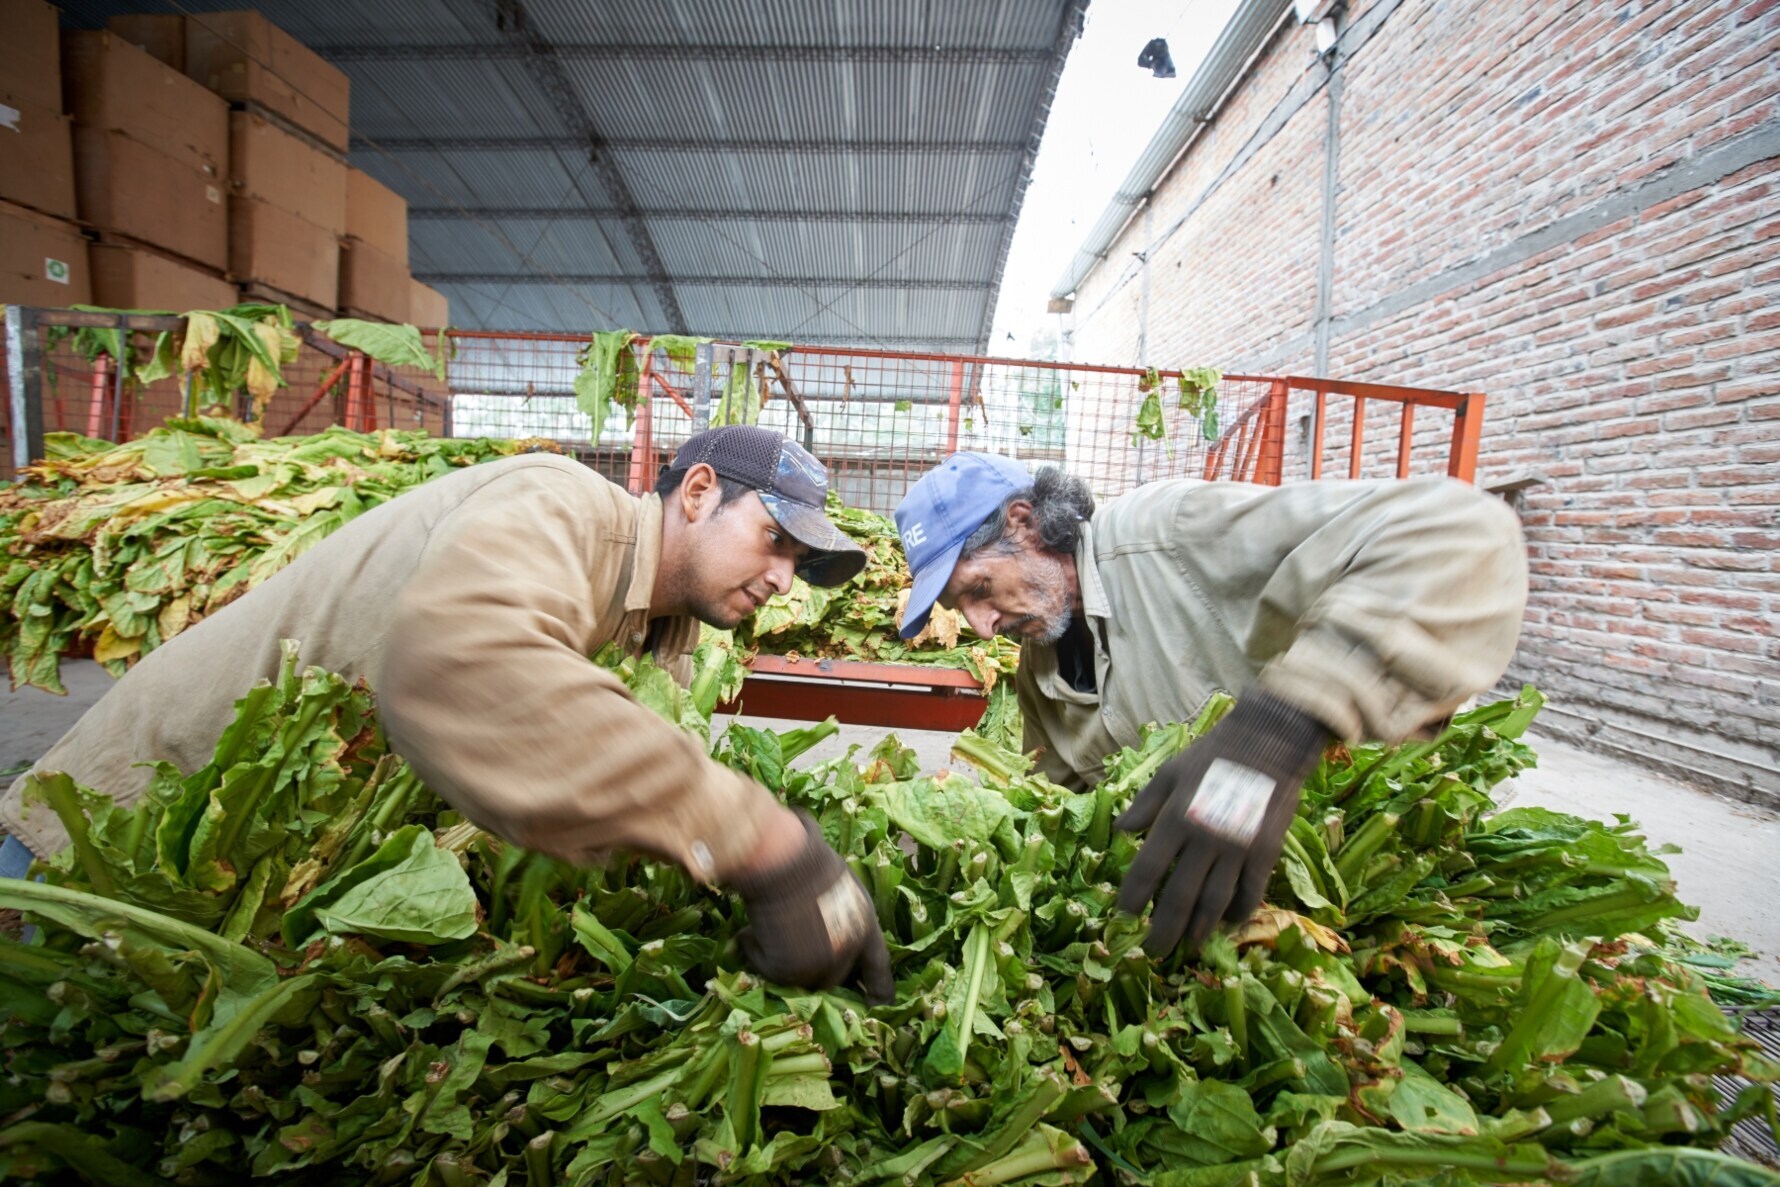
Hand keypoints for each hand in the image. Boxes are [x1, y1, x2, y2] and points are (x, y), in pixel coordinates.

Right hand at [729, 811, 894, 1001]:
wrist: (785, 862)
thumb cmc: (807, 860)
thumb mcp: (839, 886)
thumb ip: (840, 916)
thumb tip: (823, 933)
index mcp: (865, 927)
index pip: (880, 968)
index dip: (878, 991)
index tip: (876, 1007)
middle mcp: (848, 952)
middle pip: (835, 979)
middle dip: (814, 972)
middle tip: (790, 958)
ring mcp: (819, 965)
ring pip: (798, 978)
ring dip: (780, 961)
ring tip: (762, 933)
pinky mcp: (789, 971)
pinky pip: (767, 970)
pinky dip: (755, 951)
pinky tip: (749, 930)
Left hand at [1114, 691, 1329, 955]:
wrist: (1270, 742)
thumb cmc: (1214, 754)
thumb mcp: (1170, 771)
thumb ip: (1145, 804)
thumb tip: (1121, 831)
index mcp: (1176, 819)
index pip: (1148, 869)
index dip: (1133, 898)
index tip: (1124, 917)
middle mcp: (1204, 840)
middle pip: (1180, 897)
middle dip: (1164, 930)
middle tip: (1153, 951)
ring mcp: (1237, 849)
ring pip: (1214, 903)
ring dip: (1199, 930)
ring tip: (1187, 946)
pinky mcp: (1266, 853)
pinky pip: (1250, 894)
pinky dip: (1237, 914)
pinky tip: (1226, 925)